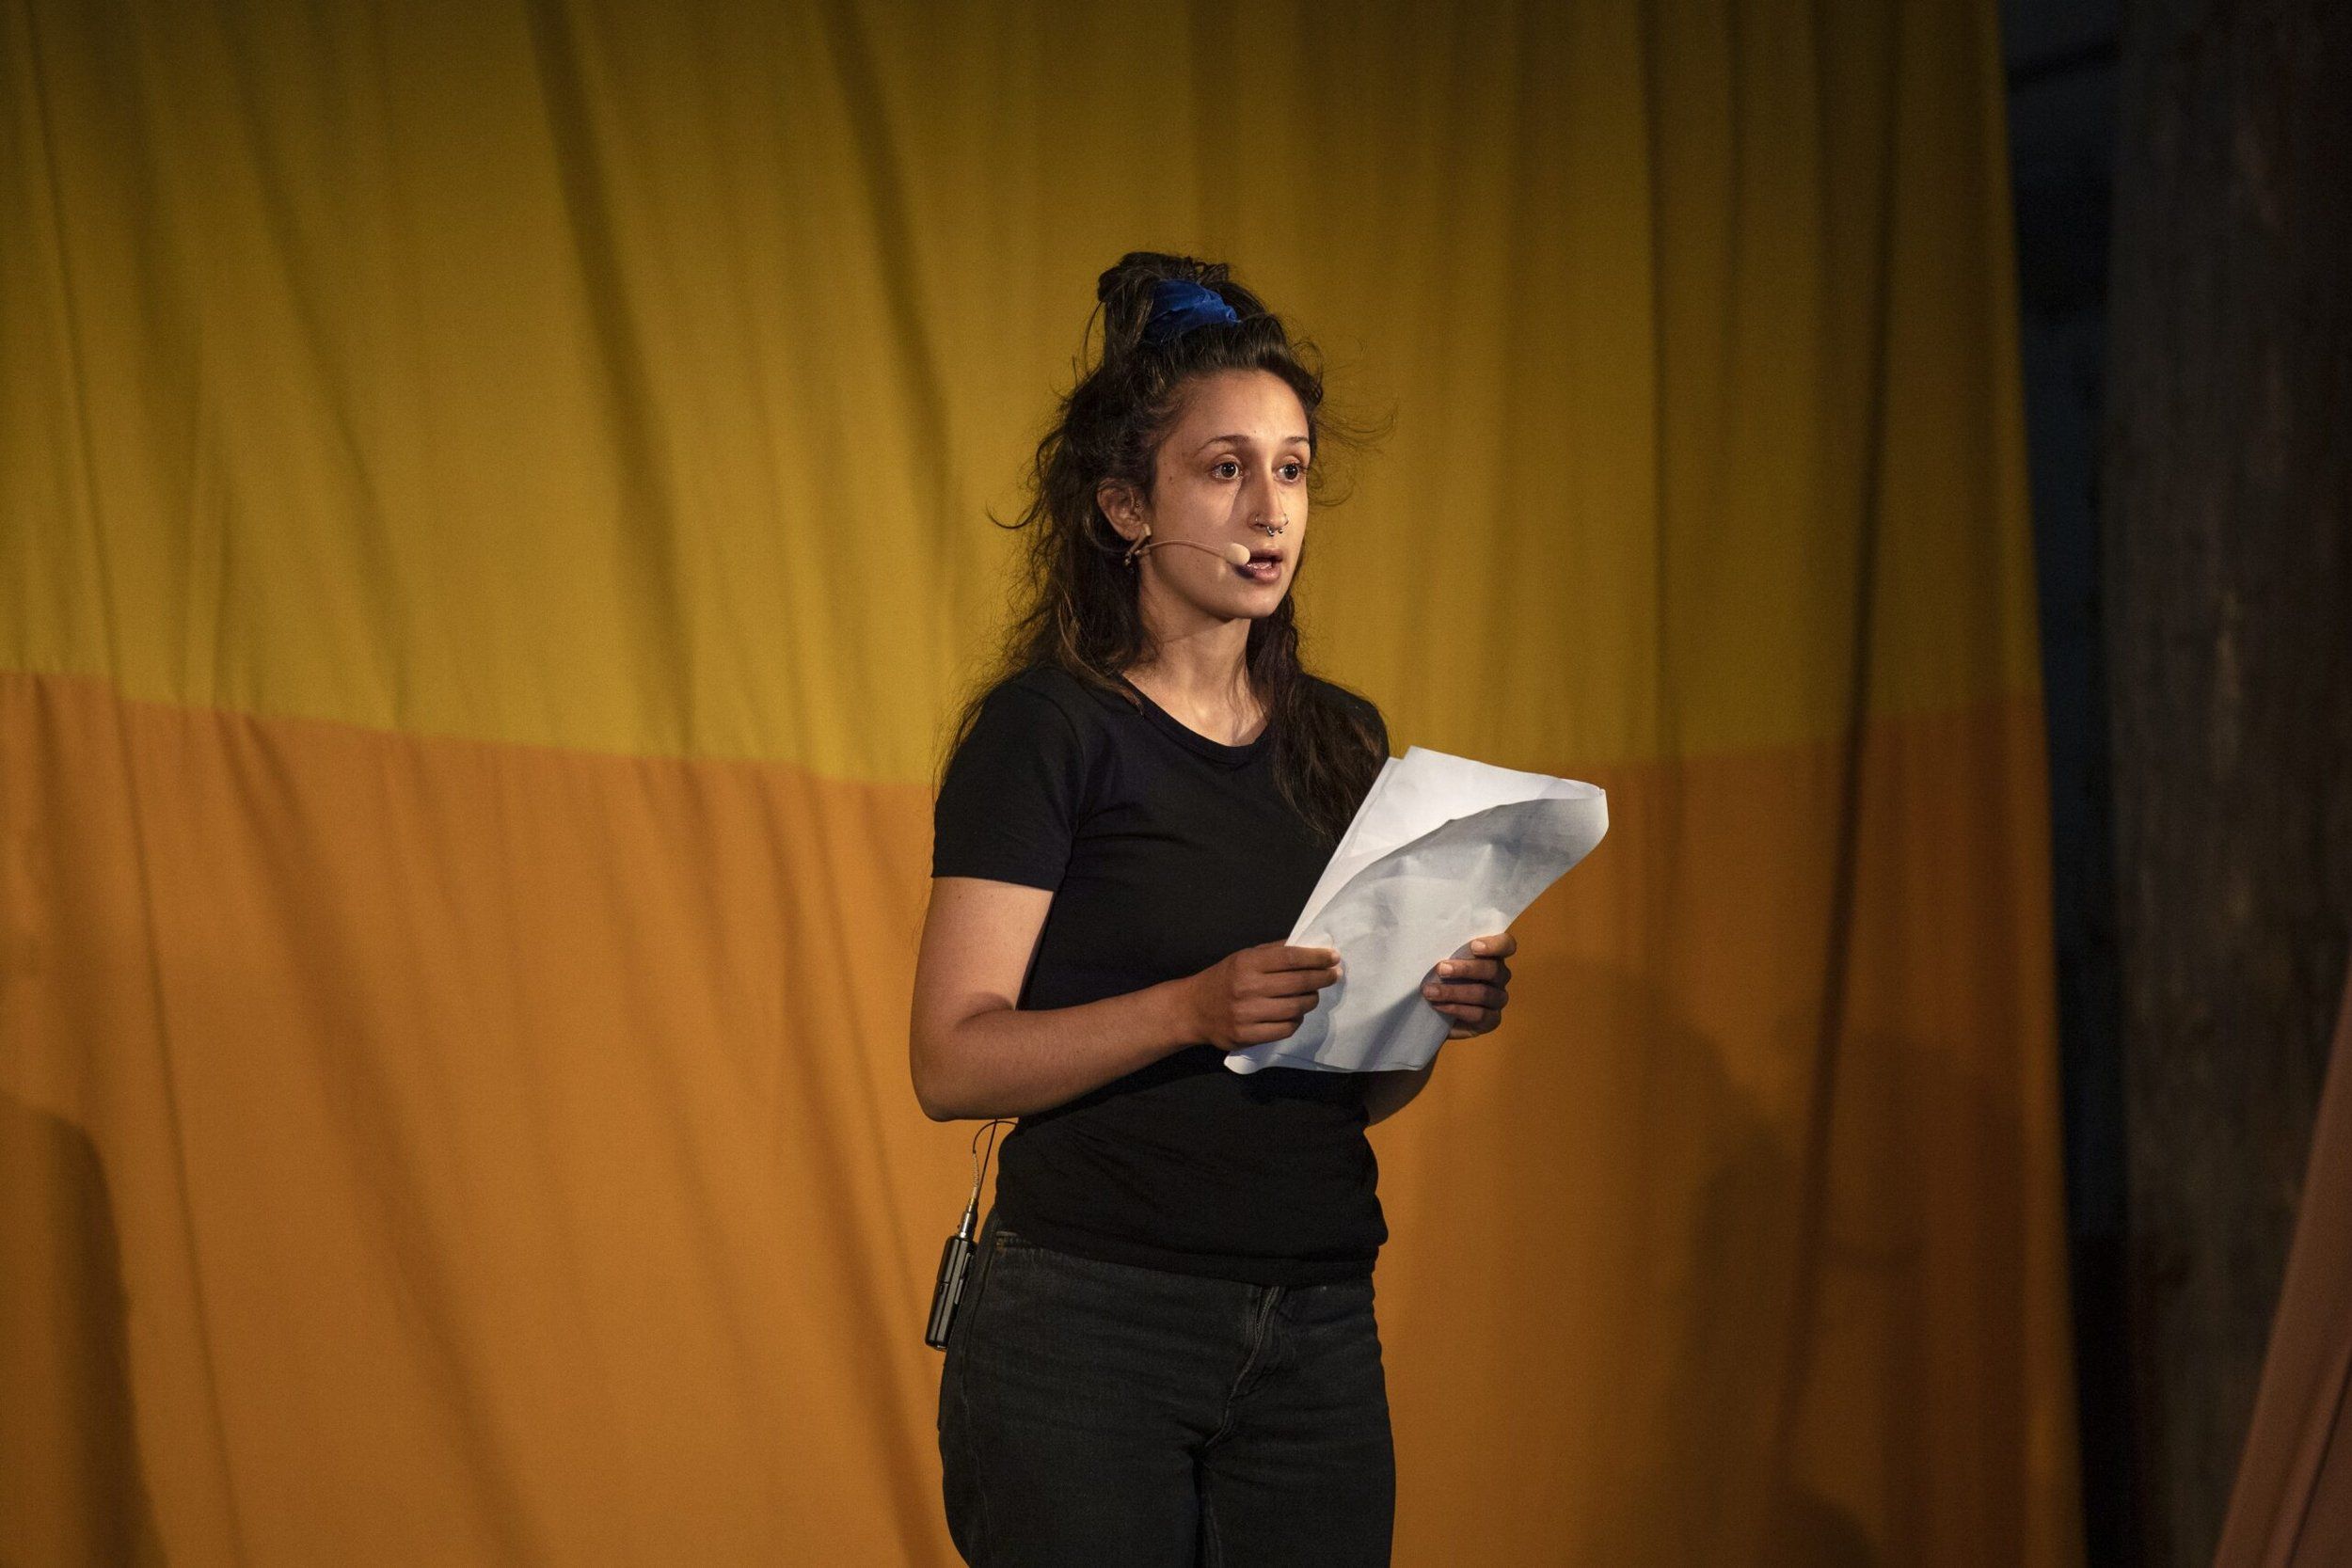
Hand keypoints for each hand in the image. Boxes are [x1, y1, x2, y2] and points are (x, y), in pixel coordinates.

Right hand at [1181, 943, 1343, 1051]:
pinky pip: (1285, 1029)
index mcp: (1247, 963)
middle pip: (1297, 983)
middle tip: (1334, 975)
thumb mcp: (1244, 957)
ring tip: (1312, 995)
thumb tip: (1310, 947)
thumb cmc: (1224, 979)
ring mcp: (1247, 1014)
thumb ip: (1274, 952)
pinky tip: (1295, 1014)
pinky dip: (1296, 1021)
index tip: (1333, 957)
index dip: (1316, 957)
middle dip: (1322, 978)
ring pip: (1296, 1008)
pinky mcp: (1247, 1035)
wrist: (1194, 1009)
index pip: (1290, 958)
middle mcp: (1247, 988)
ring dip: (1311, 1001)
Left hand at [1422, 929, 1514, 1039]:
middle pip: (1493, 970)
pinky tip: (1440, 1006)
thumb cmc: (1437, 978)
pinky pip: (1480, 1015)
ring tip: (1430, 992)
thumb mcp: (1440, 961)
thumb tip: (1431, 942)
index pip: (1506, 945)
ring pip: (1484, 993)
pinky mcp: (1491, 1020)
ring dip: (1454, 992)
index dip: (1495, 945)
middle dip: (1466, 969)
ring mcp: (1497, 999)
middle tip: (1441, 969)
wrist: (1430, 1012)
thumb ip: (1445, 951)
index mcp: (1492, 956)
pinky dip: (1457, 1009)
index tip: (1474, 946)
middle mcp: (1499, 976)